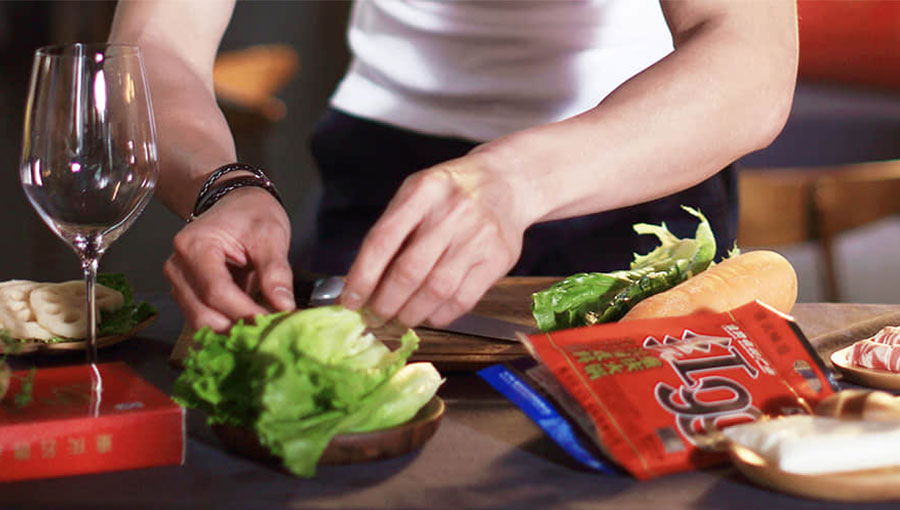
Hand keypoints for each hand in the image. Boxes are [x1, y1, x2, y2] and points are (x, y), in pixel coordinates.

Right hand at [164, 188, 294, 330]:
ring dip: (232, 329)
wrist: (237, 203)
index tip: (272, 321)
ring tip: (262, 326)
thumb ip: (276, 271)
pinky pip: (205, 319)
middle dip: (238, 325)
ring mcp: (180, 283)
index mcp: (194, 246)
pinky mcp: (188, 295)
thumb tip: (283, 306)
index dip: (245, 312)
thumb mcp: (271, 235)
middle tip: (270, 329)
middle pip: (204, 313)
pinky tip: (250, 322)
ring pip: (201, 322)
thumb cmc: (251, 213)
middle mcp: (178, 267)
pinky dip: (228, 325)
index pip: (216, 291)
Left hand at [340, 147, 534, 327]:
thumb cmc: (450, 194)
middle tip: (373, 318)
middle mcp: (453, 212)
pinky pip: (463, 299)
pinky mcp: (498, 259)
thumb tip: (361, 283)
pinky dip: (439, 315)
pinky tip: (427, 315)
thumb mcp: (416, 194)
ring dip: (410, 314)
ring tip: (397, 321)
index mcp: (423, 191)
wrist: (506, 183)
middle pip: (409, 270)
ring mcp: (479, 237)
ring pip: (436, 290)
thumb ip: (391, 231)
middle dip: (384, 303)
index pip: (383, 239)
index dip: (362, 276)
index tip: (349, 301)